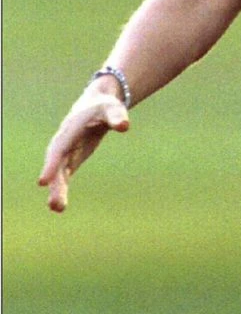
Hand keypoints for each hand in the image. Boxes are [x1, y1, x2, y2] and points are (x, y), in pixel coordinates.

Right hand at [38, 89, 129, 212]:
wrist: (97, 105)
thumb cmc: (104, 106)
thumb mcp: (112, 108)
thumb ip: (117, 116)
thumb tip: (124, 125)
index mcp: (70, 129)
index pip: (59, 148)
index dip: (51, 164)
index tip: (43, 181)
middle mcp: (63, 142)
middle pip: (56, 164)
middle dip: (54, 182)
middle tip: (53, 203)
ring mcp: (65, 152)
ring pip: (58, 173)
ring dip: (57, 190)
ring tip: (57, 208)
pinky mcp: (71, 159)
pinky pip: (64, 176)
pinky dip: (62, 188)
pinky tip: (60, 205)